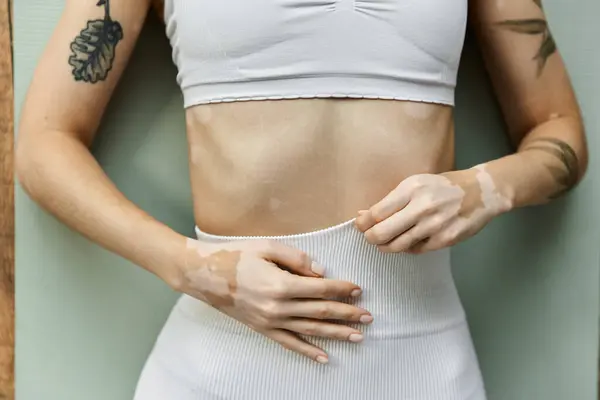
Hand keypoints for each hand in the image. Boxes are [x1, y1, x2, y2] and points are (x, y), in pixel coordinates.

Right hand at [175, 238, 372, 363]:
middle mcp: (278, 307)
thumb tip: (321, 271)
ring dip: (336, 334)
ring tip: (358, 337)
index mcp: (281, 284)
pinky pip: (289, 343)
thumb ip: (297, 258)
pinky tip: (324, 358)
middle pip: (320, 313)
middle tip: (368, 317)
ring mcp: (270, 321)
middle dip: (347, 315)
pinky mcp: (262, 329)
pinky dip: (308, 352)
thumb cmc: (235, 256)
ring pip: (310, 331)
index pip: (321, 289)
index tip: (358, 289)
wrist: (203, 275)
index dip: (342, 289)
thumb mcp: (267, 247)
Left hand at [355, 167, 510, 253]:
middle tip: (370, 236)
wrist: (481, 192)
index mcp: (411, 189)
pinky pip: (415, 250)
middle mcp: (422, 207)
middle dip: (371, 238)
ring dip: (386, 246)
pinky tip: (409, 240)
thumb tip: (362, 215)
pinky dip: (407, 247)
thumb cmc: (443, 187)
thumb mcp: (416, 184)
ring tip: (385, 241)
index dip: (363, 223)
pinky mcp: (444, 240)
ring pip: (397, 246)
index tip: (360, 224)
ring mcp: (434, 226)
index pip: (377, 213)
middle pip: (382, 233)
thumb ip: (390, 201)